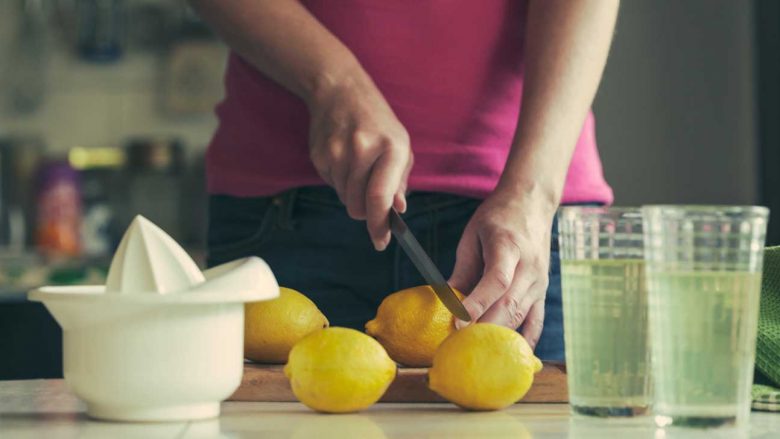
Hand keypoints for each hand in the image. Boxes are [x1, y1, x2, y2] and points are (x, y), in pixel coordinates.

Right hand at [307, 74, 412, 250]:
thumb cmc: (377, 121)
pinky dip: (340, 180)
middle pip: (358, 206)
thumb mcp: (399, 145)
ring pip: (344, 198)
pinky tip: (344, 158)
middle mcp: (362, 150)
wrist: (340, 90)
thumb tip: (397, 210)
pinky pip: (331, 185)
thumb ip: (399, 181)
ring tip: (358, 166)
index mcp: (391, 148)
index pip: (380, 196)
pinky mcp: (319, 155)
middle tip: (370, 196)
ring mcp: (337, 153)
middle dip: (365, 211)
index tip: (380, 241)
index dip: (379, 224)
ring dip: (352, 193)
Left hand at [448, 188, 554, 347]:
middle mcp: (529, 266)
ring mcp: (540, 280)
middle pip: (509, 305)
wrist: (531, 203)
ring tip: (476, 352)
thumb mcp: (472, 235)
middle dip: (484, 329)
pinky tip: (510, 354)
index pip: (495, 281)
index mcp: (509, 246)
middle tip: (460, 346)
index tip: (457, 323)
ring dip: (498, 336)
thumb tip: (446, 301)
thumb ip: (462, 269)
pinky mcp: (543, 290)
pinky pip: (536, 320)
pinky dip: (524, 339)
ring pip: (520, 316)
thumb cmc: (497, 217)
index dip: (476, 304)